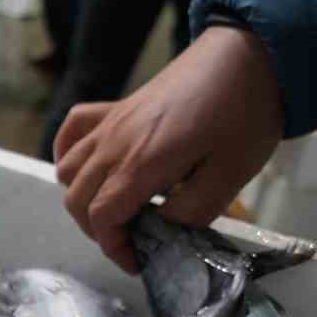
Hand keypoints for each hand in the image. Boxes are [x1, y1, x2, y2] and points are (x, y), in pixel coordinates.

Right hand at [53, 26, 283, 271]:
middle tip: (132, 241)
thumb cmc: (246, 113)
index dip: (114, 248)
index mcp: (142, 163)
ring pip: (68, 171)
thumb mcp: (231, 174)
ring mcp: (111, 122)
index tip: (137, 261)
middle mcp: (115, 143)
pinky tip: (88, 168)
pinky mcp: (116, 107)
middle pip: (77, 200)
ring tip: (117, 209)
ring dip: (82, 198)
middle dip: (98, 231)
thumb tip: (165, 228)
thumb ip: (193, 211)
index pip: (102, 218)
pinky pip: (72, 131)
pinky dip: (67, 153)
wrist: (249, 55)